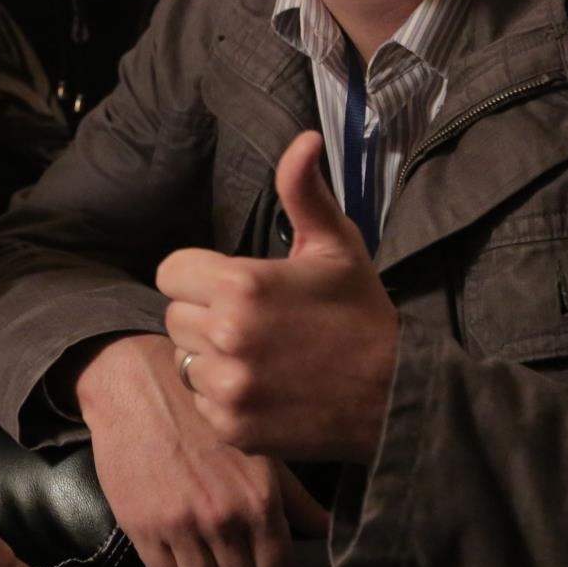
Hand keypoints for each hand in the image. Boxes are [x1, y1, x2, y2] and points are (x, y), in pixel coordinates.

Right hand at [74, 333, 326, 566]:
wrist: (137, 384)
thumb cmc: (201, 412)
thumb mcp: (257, 447)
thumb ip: (293, 496)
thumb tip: (326, 528)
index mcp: (260, 499)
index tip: (258, 560)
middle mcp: (225, 517)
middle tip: (227, 560)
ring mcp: (182, 525)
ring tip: (201, 559)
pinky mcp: (142, 527)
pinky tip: (174, 552)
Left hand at [158, 131, 398, 463]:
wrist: (396, 395)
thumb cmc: (362, 315)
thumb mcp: (336, 246)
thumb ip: (303, 192)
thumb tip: (304, 139)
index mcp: (241, 284)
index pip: (171, 272)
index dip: (198, 276)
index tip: (232, 286)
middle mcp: (225, 335)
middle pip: (174, 316)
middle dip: (204, 315)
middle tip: (253, 323)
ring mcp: (227, 387)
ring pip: (184, 360)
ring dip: (210, 358)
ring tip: (259, 356)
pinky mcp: (231, 428)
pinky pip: (200, 402)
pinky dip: (223, 399)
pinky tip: (263, 389)